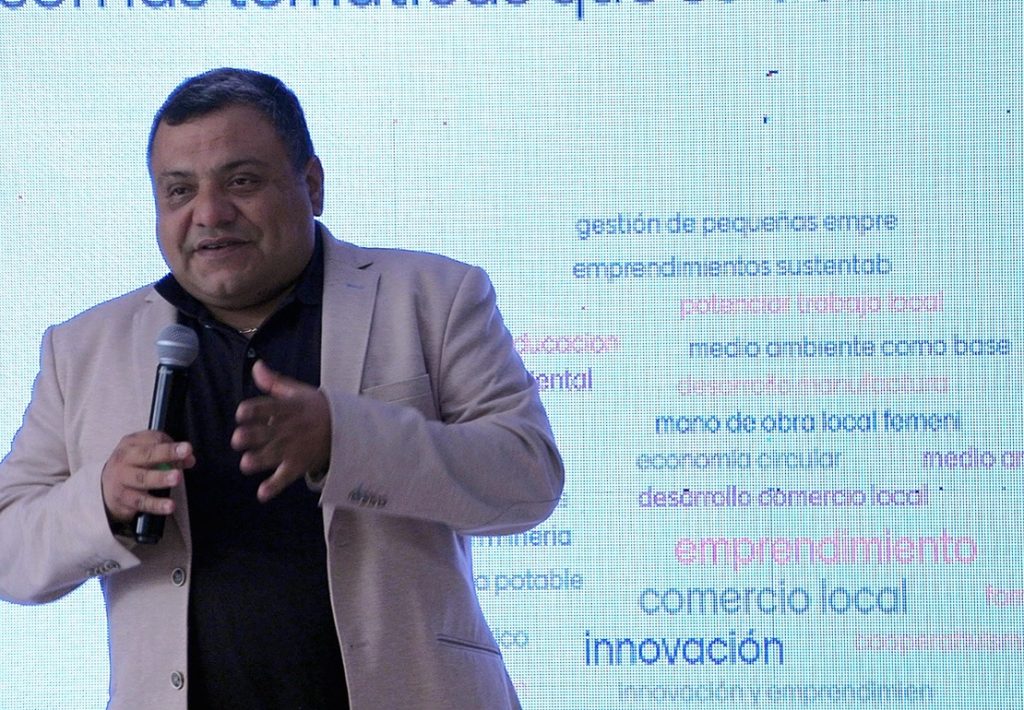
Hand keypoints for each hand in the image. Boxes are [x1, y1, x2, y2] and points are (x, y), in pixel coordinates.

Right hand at [102, 432, 193, 522]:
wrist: (104, 488)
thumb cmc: (131, 466)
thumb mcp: (144, 454)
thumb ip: (168, 454)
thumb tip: (189, 458)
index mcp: (130, 444)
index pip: (152, 439)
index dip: (171, 444)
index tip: (187, 449)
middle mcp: (124, 459)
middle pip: (146, 454)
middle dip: (167, 452)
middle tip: (185, 451)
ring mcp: (122, 479)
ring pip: (142, 478)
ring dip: (161, 478)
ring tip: (176, 477)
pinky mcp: (124, 499)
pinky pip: (142, 502)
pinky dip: (157, 504)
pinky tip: (169, 505)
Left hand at [232, 360, 331, 502]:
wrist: (345, 428)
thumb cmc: (316, 408)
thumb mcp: (297, 391)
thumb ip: (273, 381)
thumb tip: (256, 365)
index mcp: (287, 408)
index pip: (268, 408)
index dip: (253, 411)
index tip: (242, 414)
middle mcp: (289, 428)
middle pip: (267, 433)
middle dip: (251, 437)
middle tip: (238, 439)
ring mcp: (294, 448)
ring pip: (274, 456)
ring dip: (259, 460)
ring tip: (247, 463)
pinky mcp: (298, 465)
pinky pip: (286, 477)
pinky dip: (275, 487)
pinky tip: (262, 494)